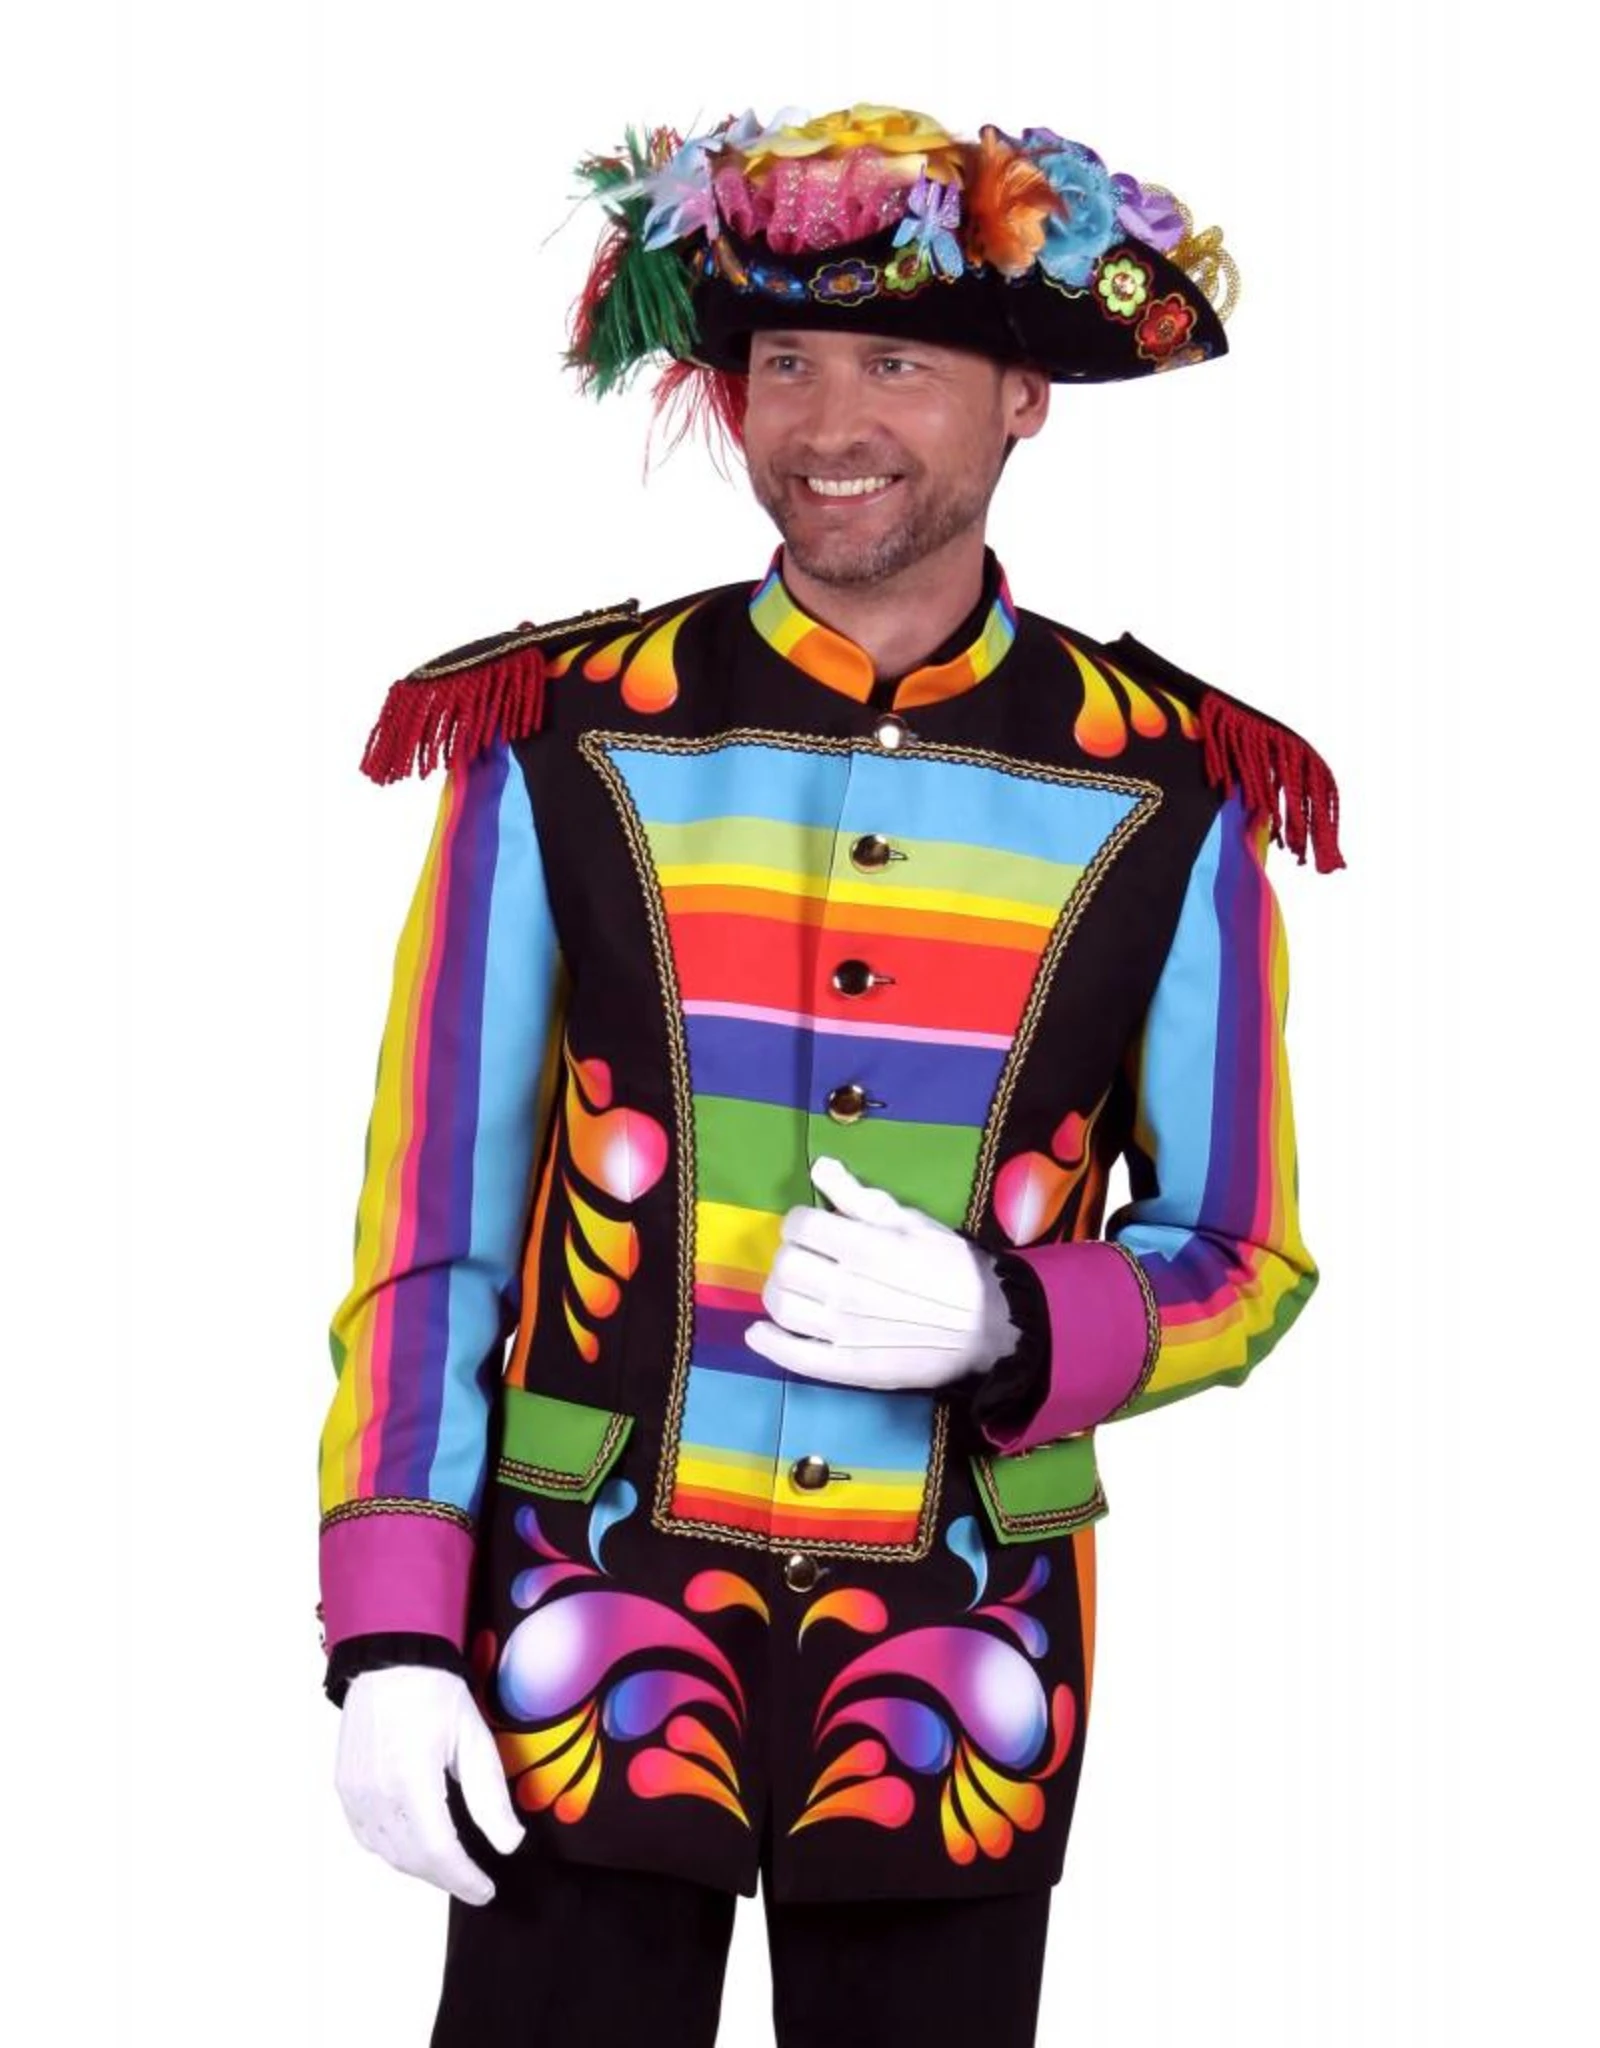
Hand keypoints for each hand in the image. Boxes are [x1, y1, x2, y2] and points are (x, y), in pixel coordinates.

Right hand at [335, 1665, 523, 1903]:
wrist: (391, 1661)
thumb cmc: (435, 1692)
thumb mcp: (474, 1739)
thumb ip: (489, 1797)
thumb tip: (509, 1844)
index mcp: (412, 1779)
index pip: (439, 1852)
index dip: (464, 1879)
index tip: (485, 1890)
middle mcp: (376, 1792)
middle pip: (411, 1859)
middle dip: (445, 1877)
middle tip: (473, 1881)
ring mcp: (355, 1792)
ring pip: (386, 1853)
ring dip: (419, 1867)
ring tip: (449, 1865)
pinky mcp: (344, 1787)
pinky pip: (366, 1836)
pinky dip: (391, 1850)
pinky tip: (413, 1845)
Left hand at [743, 1156, 1019, 1390]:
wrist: (988, 1325)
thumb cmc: (951, 1266)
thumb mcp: (911, 1221)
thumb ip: (860, 1197)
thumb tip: (820, 1167)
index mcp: (863, 1245)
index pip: (800, 1225)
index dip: (800, 1221)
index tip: (811, 1226)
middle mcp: (846, 1287)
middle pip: (786, 1264)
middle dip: (789, 1254)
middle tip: (805, 1257)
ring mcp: (843, 1329)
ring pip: (782, 1306)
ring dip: (777, 1292)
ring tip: (791, 1289)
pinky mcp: (846, 1366)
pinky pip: (794, 1356)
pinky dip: (768, 1343)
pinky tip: (759, 1333)